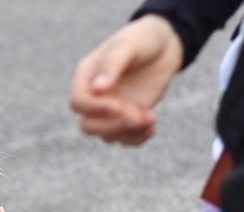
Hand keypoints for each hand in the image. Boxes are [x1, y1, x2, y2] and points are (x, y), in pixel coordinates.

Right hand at [69, 15, 184, 145]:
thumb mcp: (128, 45)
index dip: (95, 109)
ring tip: (150, 118)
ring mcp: (110, 111)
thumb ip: (112, 64)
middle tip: (137, 117)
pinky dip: (138, 138)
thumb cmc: (142, 39)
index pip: (78, 102)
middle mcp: (95, 98)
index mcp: (87, 78)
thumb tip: (97, 88)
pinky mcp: (127, 119)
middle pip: (88, 125)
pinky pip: (124, 139)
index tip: (118, 106)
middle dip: (111, 126)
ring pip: (106, 136)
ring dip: (129, 132)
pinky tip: (152, 125)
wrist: (165, 45)